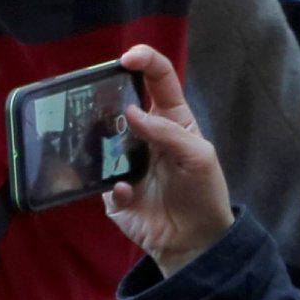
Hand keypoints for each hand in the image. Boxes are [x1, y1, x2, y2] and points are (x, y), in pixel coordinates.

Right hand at [103, 46, 233, 274]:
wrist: (194, 241)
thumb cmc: (204, 192)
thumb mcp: (199, 156)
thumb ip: (168, 132)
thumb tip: (130, 112)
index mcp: (169, 117)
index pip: (158, 78)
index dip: (144, 60)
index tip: (126, 58)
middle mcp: (142, 133)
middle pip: (119, 101)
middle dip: (107, 93)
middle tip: (96, 94)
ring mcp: (123, 159)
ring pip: (100, 137)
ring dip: (99, 138)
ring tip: (106, 145)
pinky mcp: (111, 189)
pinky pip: (101, 179)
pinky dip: (115, 185)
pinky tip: (129, 193)